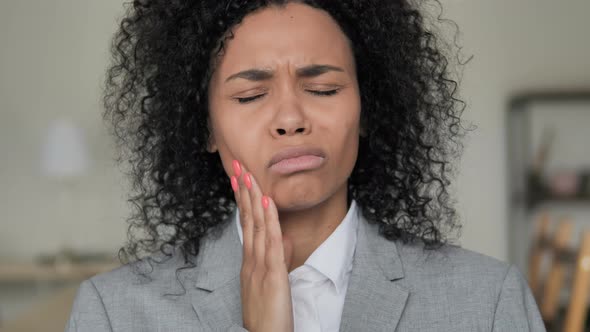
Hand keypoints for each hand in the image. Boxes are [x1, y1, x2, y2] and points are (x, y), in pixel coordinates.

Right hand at [230, 160, 293, 331]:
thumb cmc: (268, 315)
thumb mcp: (271, 282)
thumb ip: (277, 258)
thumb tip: (283, 238)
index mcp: (250, 262)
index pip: (247, 224)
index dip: (244, 201)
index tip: (242, 179)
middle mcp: (251, 260)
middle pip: (248, 219)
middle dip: (244, 191)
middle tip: (239, 166)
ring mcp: (259, 266)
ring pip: (256, 225)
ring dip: (253, 198)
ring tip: (249, 174)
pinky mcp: (272, 274)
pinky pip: (270, 242)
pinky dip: (269, 220)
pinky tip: (267, 202)